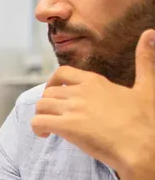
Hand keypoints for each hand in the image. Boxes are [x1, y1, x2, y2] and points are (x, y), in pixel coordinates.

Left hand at [32, 29, 154, 179]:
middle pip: (48, 92)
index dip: (53, 83)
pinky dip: (37, 128)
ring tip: (49, 127)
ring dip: (41, 116)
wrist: (144, 146)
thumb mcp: (147, 87)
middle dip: (48, 105)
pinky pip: (38, 122)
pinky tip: (45, 134)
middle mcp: (82, 92)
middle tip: (53, 117)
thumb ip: (145, 61)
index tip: (54, 94)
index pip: (62, 73)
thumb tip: (150, 33)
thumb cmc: (146, 121)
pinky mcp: (68, 126)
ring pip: (41, 106)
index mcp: (96, 81)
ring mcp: (74, 108)